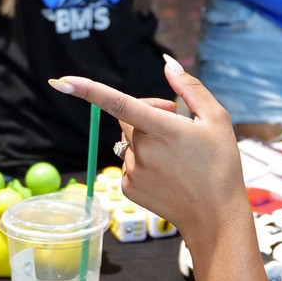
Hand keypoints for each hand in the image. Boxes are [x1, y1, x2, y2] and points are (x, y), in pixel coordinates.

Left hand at [51, 58, 249, 259]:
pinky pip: (128, 164)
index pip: (118, 103)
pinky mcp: (128, 188)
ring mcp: (132, 171)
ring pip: (128, 142)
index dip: (87, 90)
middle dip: (144, 114)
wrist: (215, 217)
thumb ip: (190, 88)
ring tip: (176, 156)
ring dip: (144, 141)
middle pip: (127, 118)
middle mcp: (142, 150)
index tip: (60, 82)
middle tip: (173, 121)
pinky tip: (167, 174)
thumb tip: (168, 63)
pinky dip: (143, 162)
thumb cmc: (221, 166)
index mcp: (161, 129)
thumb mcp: (216, 120)